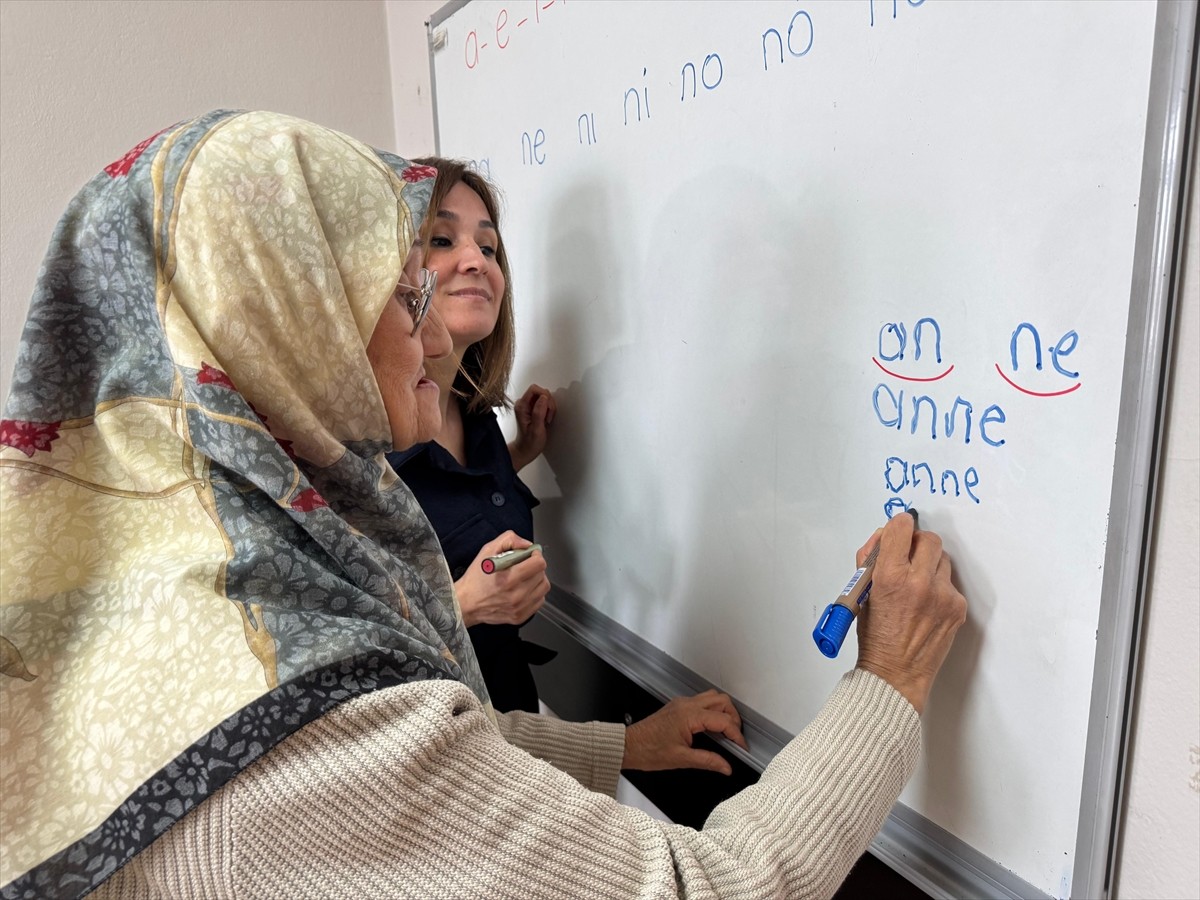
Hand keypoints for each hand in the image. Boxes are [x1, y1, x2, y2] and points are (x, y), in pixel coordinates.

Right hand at [455, 531, 549, 627]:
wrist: (466, 603)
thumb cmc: (475, 578)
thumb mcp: (487, 551)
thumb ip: (509, 540)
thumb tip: (527, 544)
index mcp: (508, 578)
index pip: (539, 564)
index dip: (535, 555)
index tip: (530, 555)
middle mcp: (516, 595)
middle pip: (542, 575)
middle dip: (535, 566)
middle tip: (524, 565)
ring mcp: (519, 608)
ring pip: (543, 588)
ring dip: (537, 579)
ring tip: (525, 577)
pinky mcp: (520, 616)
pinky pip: (539, 601)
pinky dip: (535, 593)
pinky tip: (523, 589)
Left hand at [507, 384, 556, 471]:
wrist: (525, 450)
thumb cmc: (529, 443)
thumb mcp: (536, 429)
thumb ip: (539, 412)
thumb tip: (543, 398)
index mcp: (521, 406)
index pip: (534, 389)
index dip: (544, 396)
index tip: (547, 409)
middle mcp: (523, 404)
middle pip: (541, 392)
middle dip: (549, 403)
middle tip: (547, 417)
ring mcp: (528, 406)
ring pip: (544, 397)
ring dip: (550, 408)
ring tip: (546, 420)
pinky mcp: (534, 409)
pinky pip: (545, 403)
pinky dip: (549, 410)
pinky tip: (546, 419)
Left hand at [621, 690, 747, 774]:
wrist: (628, 746)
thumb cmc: (648, 751)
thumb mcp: (681, 760)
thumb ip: (708, 761)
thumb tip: (725, 766)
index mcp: (689, 715)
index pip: (723, 720)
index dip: (736, 734)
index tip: (741, 747)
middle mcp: (686, 704)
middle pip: (722, 701)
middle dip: (733, 718)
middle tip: (736, 737)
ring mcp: (681, 703)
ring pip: (712, 697)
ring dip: (724, 711)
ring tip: (727, 731)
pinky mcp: (677, 706)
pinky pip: (701, 701)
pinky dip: (712, 710)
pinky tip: (712, 727)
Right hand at [854, 513, 966, 714]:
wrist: (895, 674)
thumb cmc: (874, 637)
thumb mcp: (861, 593)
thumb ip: (870, 560)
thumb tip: (884, 538)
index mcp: (890, 576)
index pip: (901, 528)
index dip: (898, 526)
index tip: (898, 529)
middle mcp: (919, 582)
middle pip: (928, 538)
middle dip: (916, 543)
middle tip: (908, 556)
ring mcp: (942, 595)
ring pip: (942, 559)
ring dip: (929, 564)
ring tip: (916, 584)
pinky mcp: (957, 608)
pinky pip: (950, 583)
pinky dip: (938, 587)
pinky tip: (925, 604)